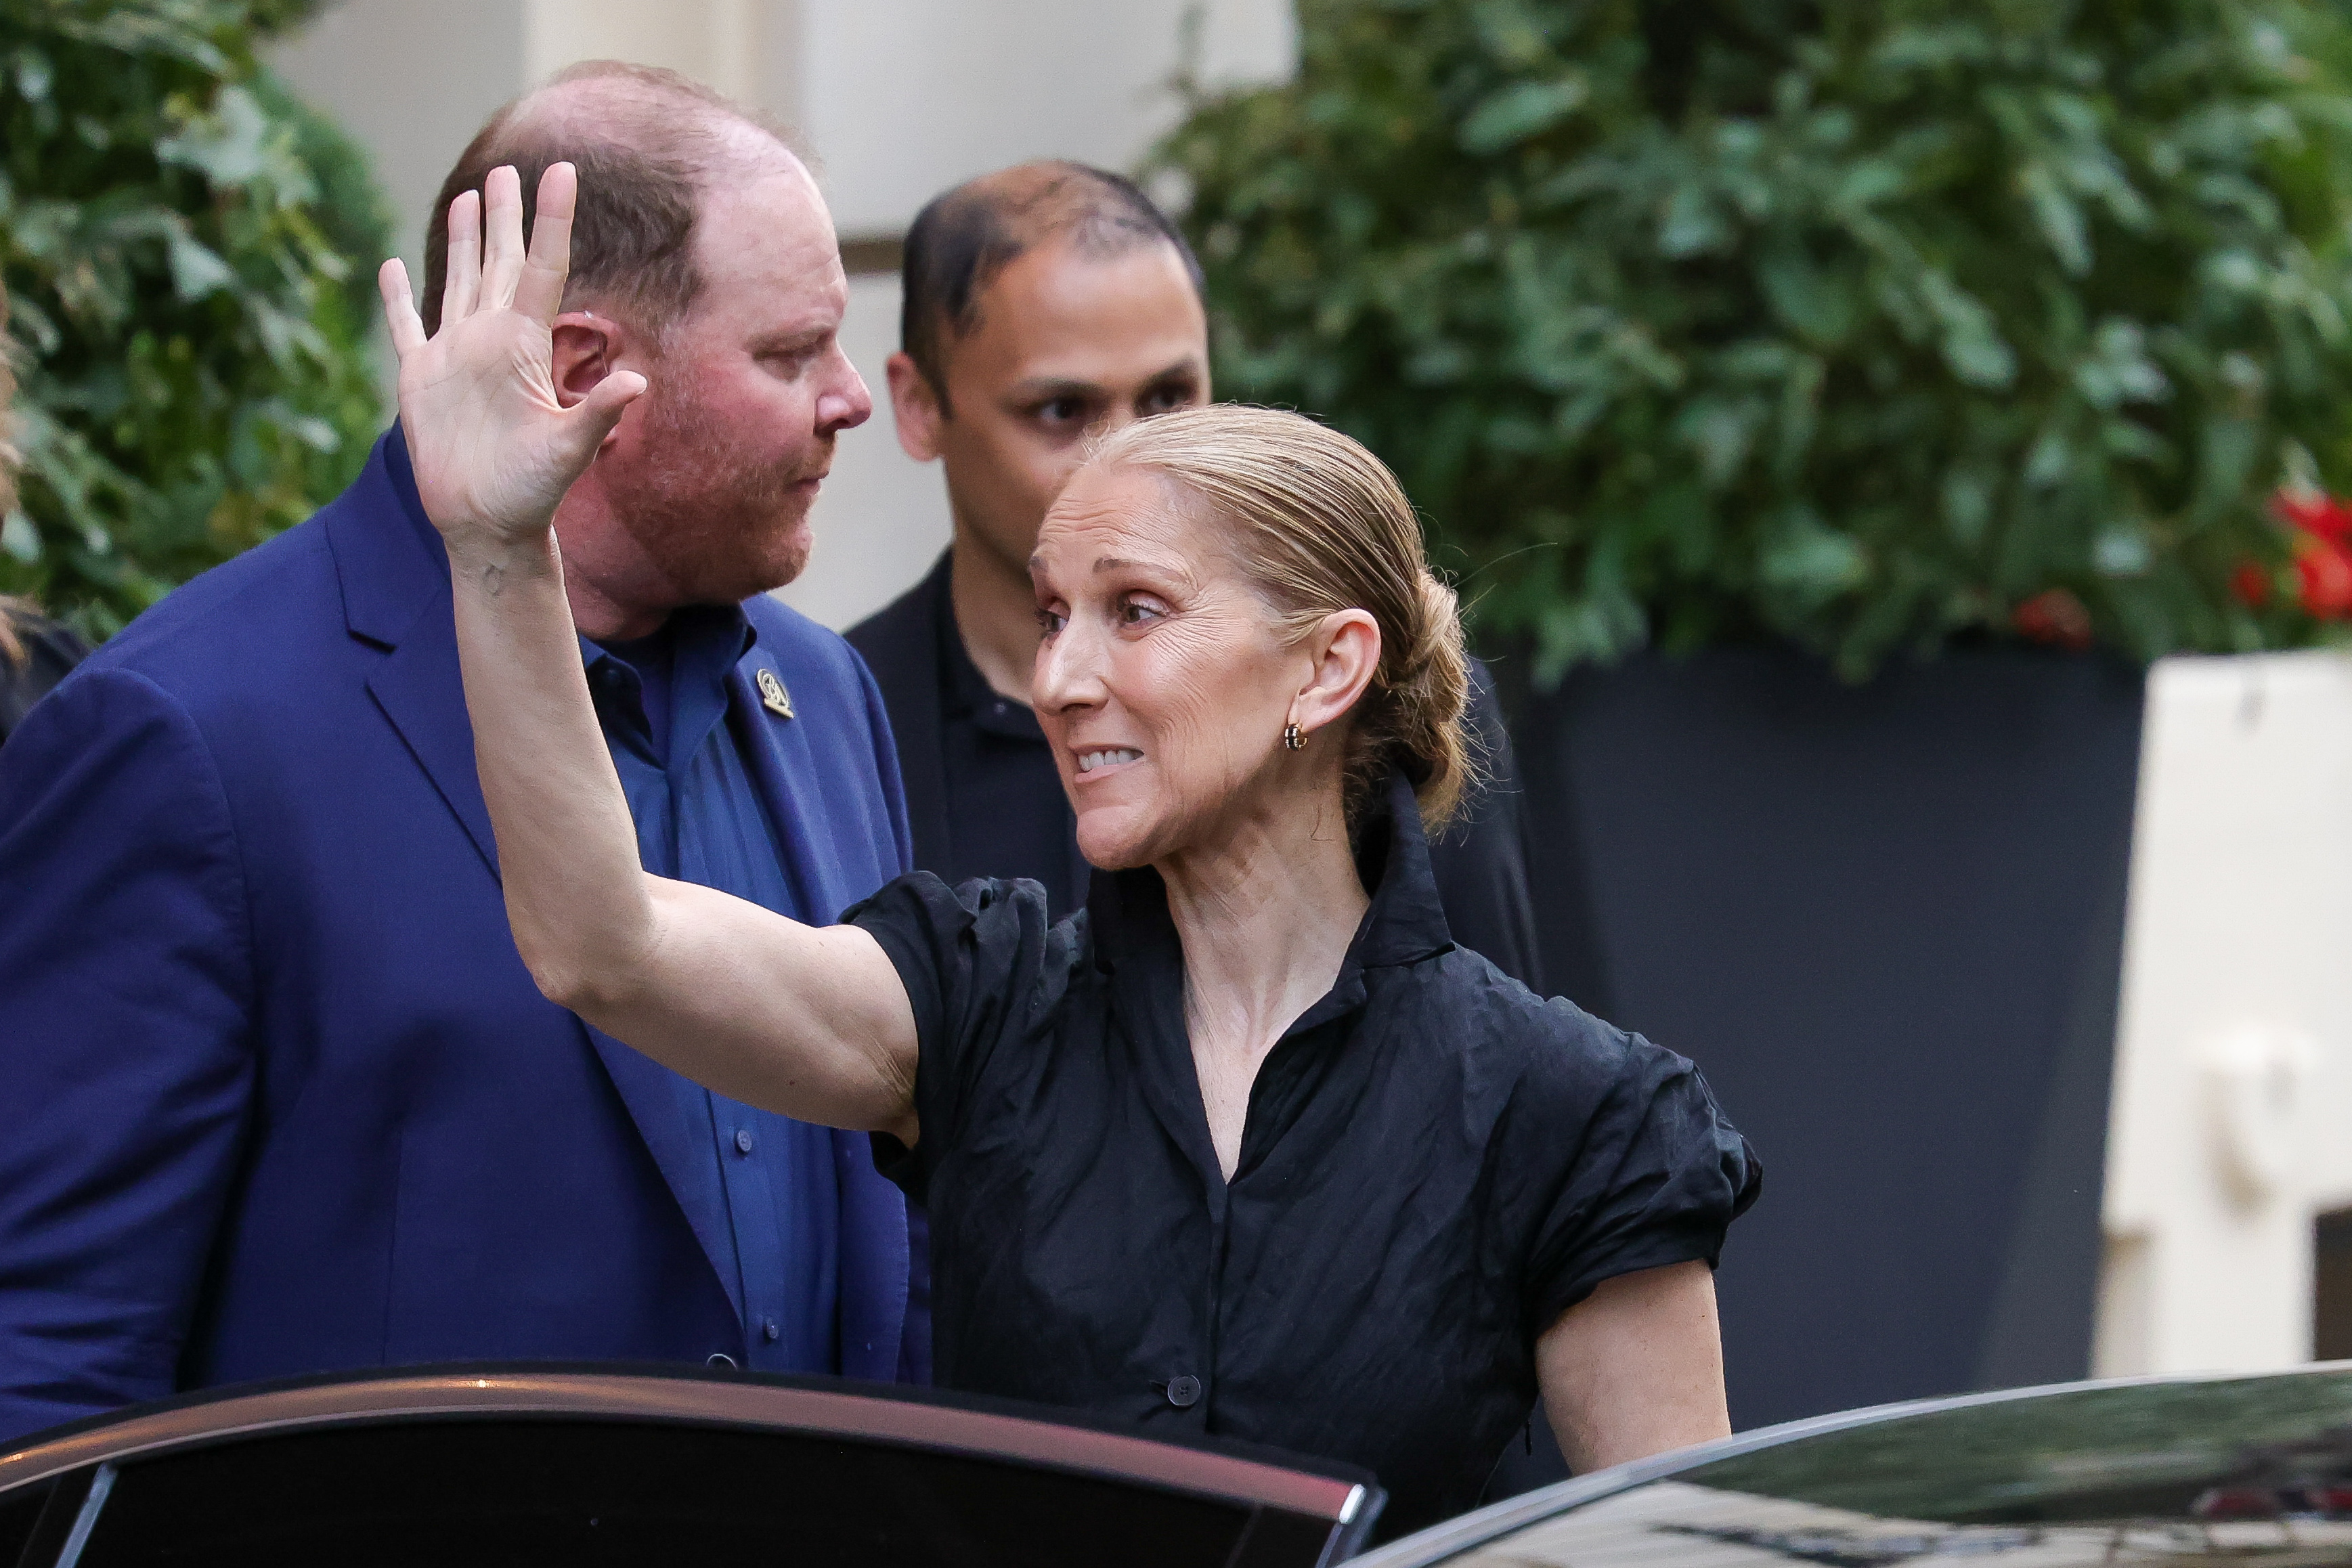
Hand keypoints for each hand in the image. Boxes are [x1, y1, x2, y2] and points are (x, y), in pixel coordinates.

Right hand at [377, 163, 644, 559]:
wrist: (490, 525)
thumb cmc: (533, 493)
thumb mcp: (567, 449)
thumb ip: (596, 413)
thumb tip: (637, 384)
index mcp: (525, 345)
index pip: (541, 267)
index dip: (551, 220)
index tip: (564, 172)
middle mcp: (491, 340)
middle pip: (499, 263)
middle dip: (505, 217)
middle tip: (508, 170)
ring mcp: (455, 356)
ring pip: (459, 282)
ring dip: (463, 241)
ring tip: (468, 198)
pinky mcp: (421, 378)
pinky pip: (407, 327)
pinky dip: (397, 300)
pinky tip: (391, 267)